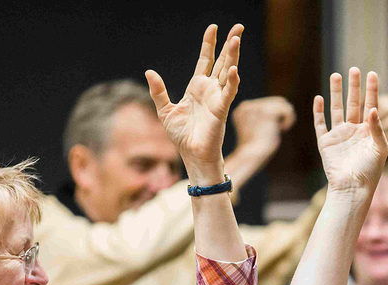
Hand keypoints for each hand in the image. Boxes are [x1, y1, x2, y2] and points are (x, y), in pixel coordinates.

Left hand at [145, 24, 242, 182]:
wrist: (192, 156)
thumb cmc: (182, 136)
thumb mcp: (165, 110)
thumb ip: (158, 91)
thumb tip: (149, 72)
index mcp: (196, 88)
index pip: (205, 60)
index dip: (209, 44)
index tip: (213, 28)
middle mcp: (210, 90)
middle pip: (222, 61)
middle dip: (229, 44)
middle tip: (238, 27)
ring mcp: (217, 98)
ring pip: (228, 72)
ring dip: (233, 56)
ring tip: (237, 39)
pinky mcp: (221, 110)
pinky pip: (229, 93)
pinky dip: (233, 81)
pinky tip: (235, 69)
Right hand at [232, 95, 295, 158]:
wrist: (251, 158)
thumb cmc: (257, 150)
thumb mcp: (259, 130)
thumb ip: (264, 117)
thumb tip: (283, 105)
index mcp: (242, 110)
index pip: (264, 104)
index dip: (273, 115)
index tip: (272, 129)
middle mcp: (246, 106)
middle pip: (273, 101)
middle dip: (280, 114)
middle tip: (280, 129)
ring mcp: (255, 108)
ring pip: (281, 102)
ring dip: (286, 115)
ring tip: (283, 128)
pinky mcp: (266, 113)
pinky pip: (286, 108)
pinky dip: (290, 118)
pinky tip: (284, 129)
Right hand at [314, 68, 387, 193]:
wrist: (352, 188)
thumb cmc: (370, 171)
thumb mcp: (380, 149)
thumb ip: (377, 128)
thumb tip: (373, 108)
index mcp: (369, 131)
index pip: (371, 105)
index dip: (371, 90)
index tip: (372, 74)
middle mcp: (354, 131)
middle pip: (353, 103)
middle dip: (354, 87)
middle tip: (354, 69)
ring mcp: (339, 135)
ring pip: (337, 109)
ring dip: (336, 93)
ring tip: (336, 75)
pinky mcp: (326, 142)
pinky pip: (321, 124)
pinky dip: (319, 111)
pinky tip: (319, 98)